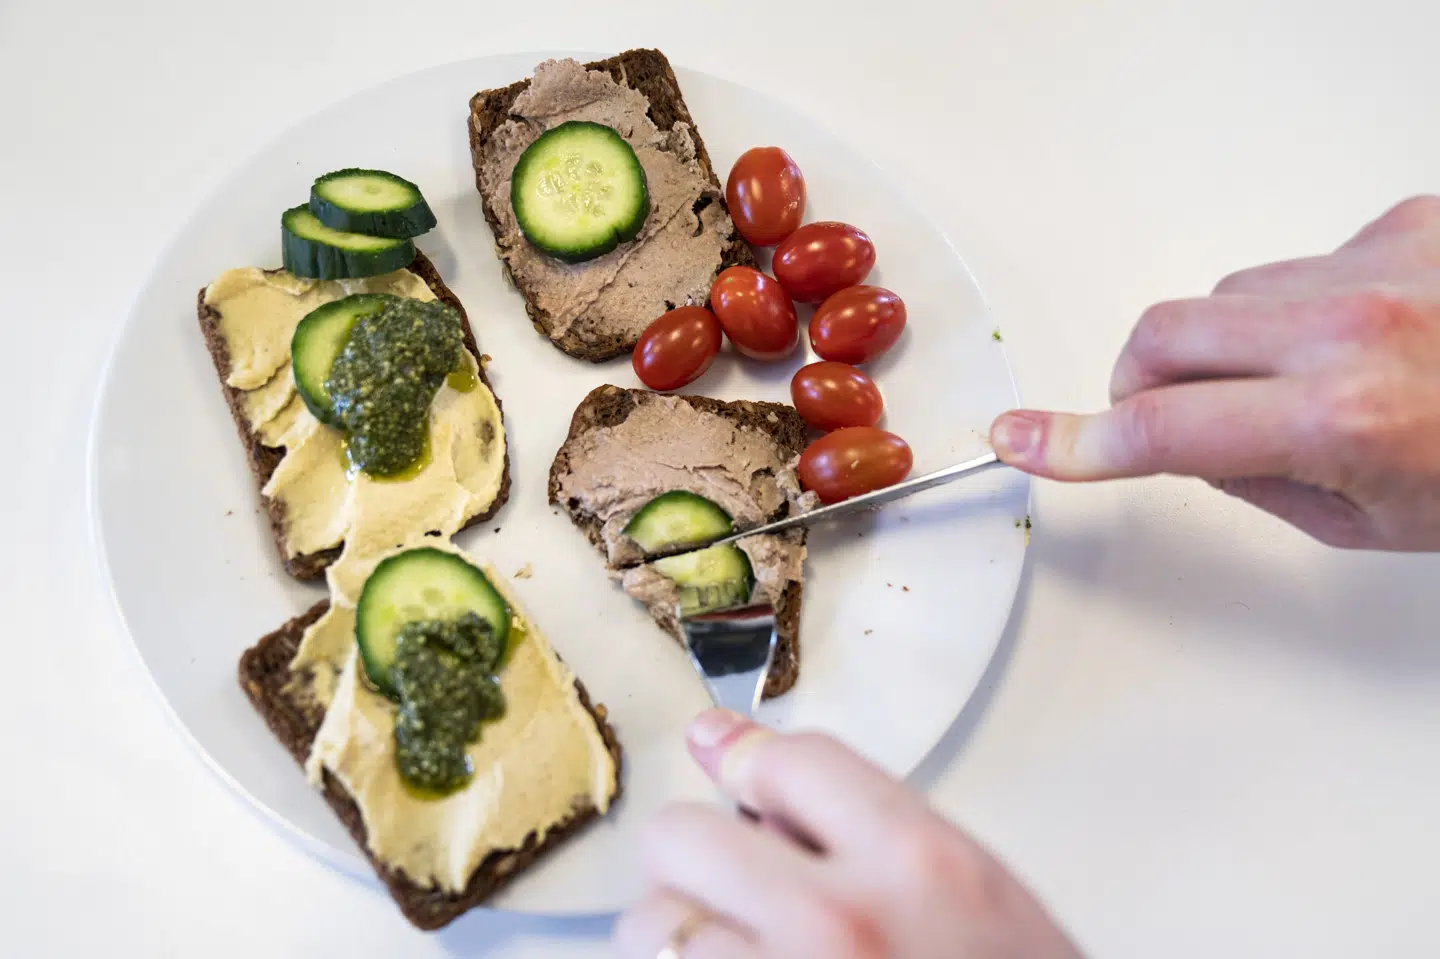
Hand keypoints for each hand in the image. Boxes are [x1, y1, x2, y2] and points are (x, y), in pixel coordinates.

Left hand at [613, 710, 1081, 958]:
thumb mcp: (972, 890)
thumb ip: (864, 818)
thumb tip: (729, 749)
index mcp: (917, 864)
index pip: (787, 759)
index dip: (756, 768)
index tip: (741, 781)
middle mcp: (837, 924)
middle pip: (680, 836)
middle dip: (700, 856)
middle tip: (736, 886)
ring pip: (651, 924)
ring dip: (685, 936)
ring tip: (747, 952)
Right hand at [989, 195, 1439, 549]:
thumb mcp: (1377, 524)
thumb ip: (1260, 480)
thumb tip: (1191, 440)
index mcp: (1347, 416)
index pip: (1163, 428)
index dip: (1076, 441)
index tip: (1020, 437)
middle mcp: (1357, 324)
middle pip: (1165, 333)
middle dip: (1140, 380)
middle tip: (1161, 417)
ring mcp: (1384, 259)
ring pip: (1229, 294)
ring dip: (1230, 344)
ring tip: (1307, 383)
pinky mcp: (1411, 220)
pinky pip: (1303, 260)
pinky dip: (1306, 305)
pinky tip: (1367, 336)